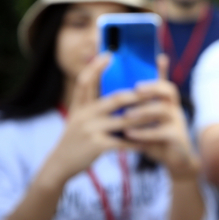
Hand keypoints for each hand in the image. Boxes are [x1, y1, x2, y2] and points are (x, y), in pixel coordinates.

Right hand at [41, 55, 141, 185]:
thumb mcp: (76, 119)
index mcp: (80, 106)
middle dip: (137, 95)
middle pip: (115, 99)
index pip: (85, 81)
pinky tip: (148, 141)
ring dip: (144, 118)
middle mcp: (84, 115)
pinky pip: (123, 142)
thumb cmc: (75, 140)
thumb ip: (90, 106)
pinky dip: (136, 142)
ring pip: (124, 120)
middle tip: (154, 89)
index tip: (109, 54)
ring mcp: (90, 130)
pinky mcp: (96, 145)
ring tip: (159, 114)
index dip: (96, 67)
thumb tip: (113, 93)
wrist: (59, 165)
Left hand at [124, 55, 200, 179]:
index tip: (155, 62)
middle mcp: (174, 109)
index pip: (165, 83)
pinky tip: (129, 133)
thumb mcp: (149, 122)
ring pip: (164, 110)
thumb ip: (137, 110)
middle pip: (169, 91)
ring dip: (144, 111)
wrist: (176, 160)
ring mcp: (177, 122)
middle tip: (136, 89)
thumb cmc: (157, 138)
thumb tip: (115, 98)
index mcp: (167, 103)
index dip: (161, 72)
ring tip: (126, 114)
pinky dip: (144, 133)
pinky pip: (161, 132)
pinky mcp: (177, 137)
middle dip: (152, 88)